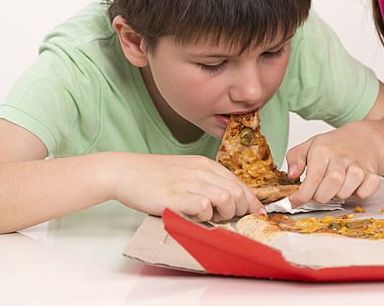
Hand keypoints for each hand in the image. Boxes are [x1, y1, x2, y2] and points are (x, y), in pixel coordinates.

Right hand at [107, 152, 262, 220]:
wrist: (125, 171)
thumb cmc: (152, 175)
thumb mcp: (185, 171)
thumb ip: (204, 182)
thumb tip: (224, 200)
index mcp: (205, 164)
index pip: (239, 182)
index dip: (251, 200)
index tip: (258, 212)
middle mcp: (201, 171)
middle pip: (237, 192)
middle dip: (241, 210)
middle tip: (232, 219)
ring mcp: (190, 183)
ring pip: (227, 199)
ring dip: (225, 214)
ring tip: (214, 218)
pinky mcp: (177, 196)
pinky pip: (205, 207)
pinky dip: (206, 216)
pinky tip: (196, 216)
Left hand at [284, 122, 381, 204]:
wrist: (363, 138)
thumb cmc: (333, 146)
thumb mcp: (309, 146)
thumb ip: (295, 158)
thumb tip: (291, 175)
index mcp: (323, 150)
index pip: (313, 178)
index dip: (301, 195)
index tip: (294, 202)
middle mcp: (341, 157)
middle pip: (331, 185)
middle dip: (321, 196)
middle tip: (319, 192)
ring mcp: (359, 165)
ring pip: (347, 190)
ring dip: (339, 194)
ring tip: (336, 187)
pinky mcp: (372, 174)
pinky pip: (366, 192)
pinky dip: (359, 194)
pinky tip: (353, 187)